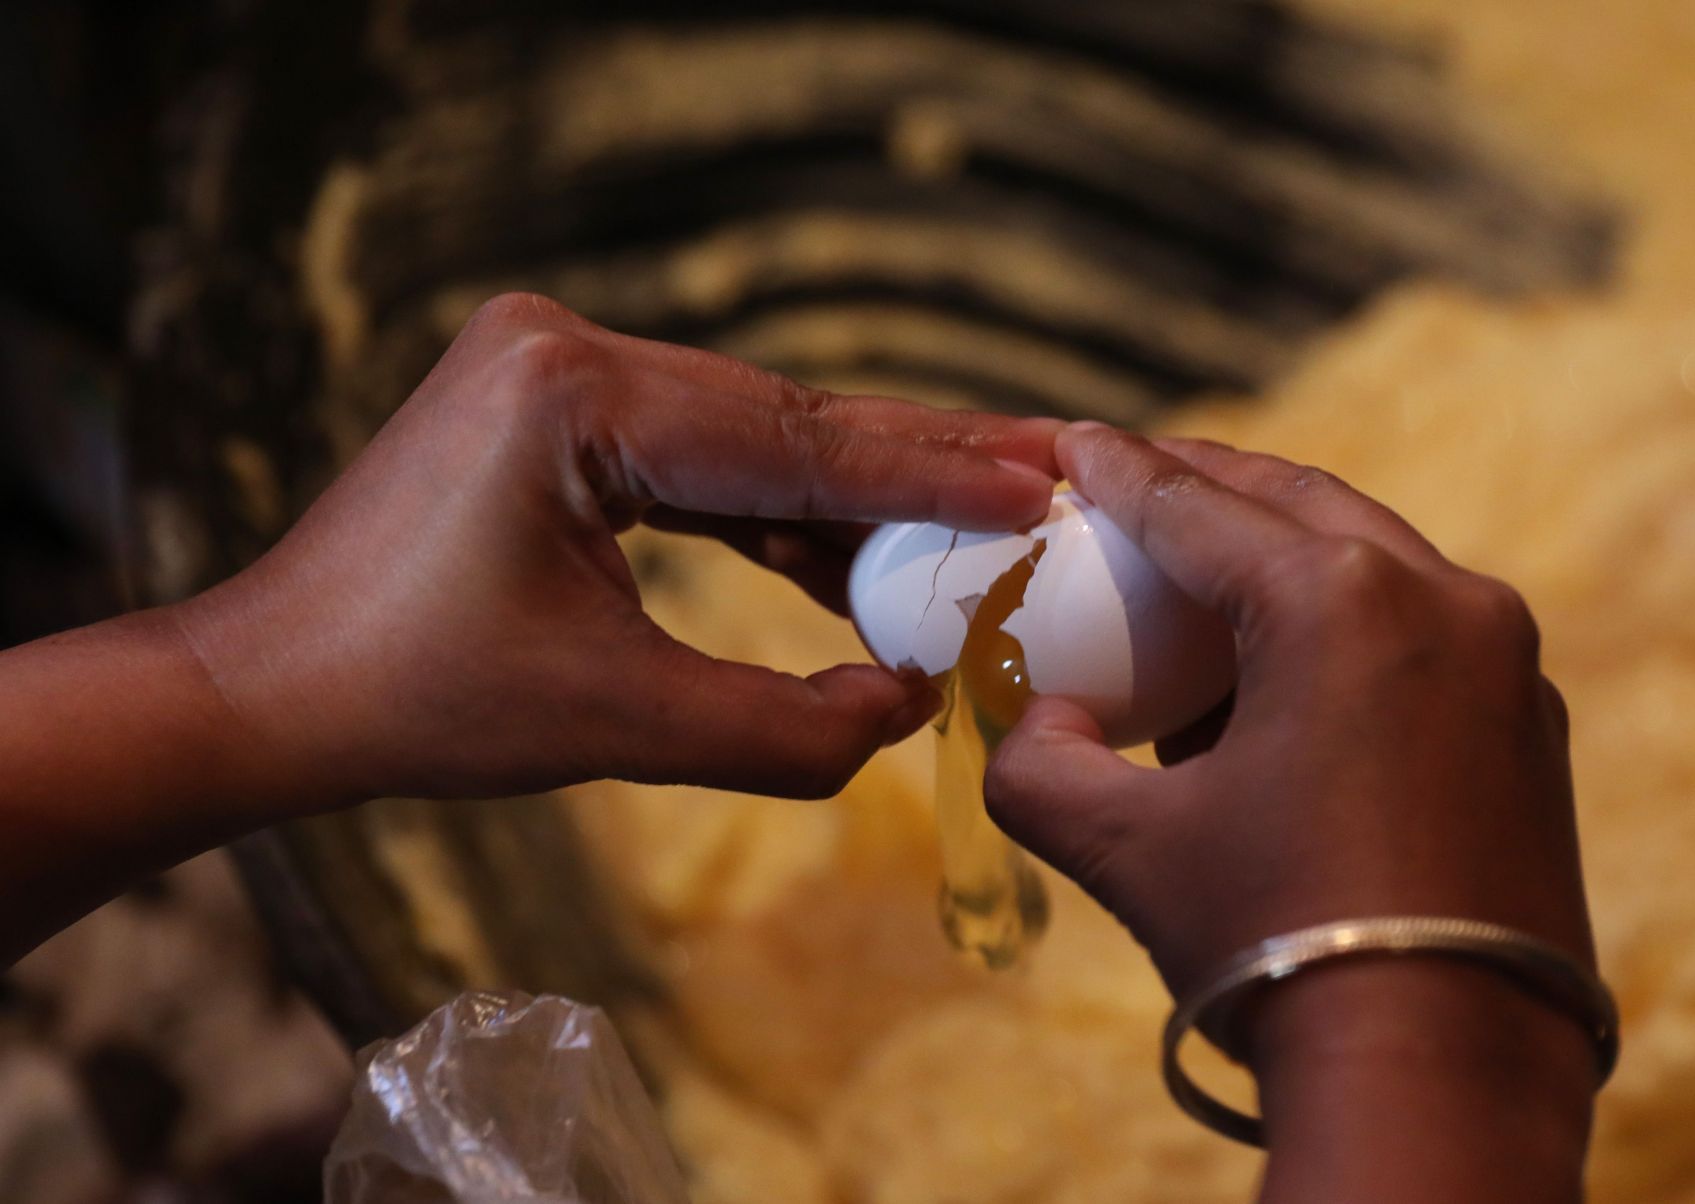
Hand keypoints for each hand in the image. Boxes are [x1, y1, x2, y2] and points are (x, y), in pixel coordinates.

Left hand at [173, 292, 1060, 808]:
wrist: (274, 691)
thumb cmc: (419, 706)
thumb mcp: (617, 726)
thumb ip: (784, 728)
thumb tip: (914, 706)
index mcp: (570, 392)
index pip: (791, 438)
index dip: (928, 473)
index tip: (1040, 484)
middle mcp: (564, 346)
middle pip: (785, 417)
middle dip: (915, 464)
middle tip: (1045, 473)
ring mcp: (555, 365)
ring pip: (753, 431)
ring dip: (855, 488)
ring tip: (982, 516)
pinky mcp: (555, 402)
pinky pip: (700, 451)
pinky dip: (778, 506)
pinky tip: (858, 555)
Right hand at [984, 423, 1593, 1199]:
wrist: (1439, 1075)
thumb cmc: (1274, 943)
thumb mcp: (1127, 849)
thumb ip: (1041, 766)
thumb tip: (1034, 725)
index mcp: (1340, 600)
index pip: (1197, 508)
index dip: (1119, 472)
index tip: (1073, 443)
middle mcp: (1443, 600)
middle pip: (1297, 503)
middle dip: (1207, 485)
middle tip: (1134, 479)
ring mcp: (1506, 661)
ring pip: (1371, 560)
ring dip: (1279, 556)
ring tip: (1198, 585)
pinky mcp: (1533, 724)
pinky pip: (1421, 633)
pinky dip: (1343, 624)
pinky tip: (1282, 679)